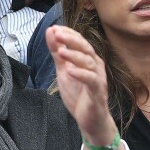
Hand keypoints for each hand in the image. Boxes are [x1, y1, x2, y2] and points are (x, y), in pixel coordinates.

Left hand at [46, 26, 120, 149]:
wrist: (91, 120)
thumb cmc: (80, 94)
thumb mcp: (64, 70)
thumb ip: (58, 53)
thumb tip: (51, 32)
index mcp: (89, 60)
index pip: (80, 42)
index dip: (69, 34)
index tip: (55, 28)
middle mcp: (96, 66)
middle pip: (86, 48)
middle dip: (72, 40)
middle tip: (57, 34)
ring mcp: (98, 79)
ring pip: (89, 63)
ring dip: (74, 56)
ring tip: (60, 52)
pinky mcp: (97, 92)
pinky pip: (91, 80)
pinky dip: (81, 74)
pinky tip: (70, 70)